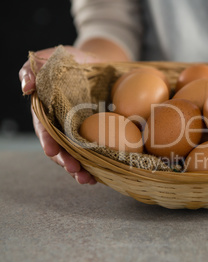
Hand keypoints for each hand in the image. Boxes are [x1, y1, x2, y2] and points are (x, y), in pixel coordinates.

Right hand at [19, 46, 102, 184]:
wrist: (99, 62)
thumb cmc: (72, 60)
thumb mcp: (50, 58)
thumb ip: (32, 69)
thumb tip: (26, 87)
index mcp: (48, 111)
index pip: (45, 130)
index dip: (48, 141)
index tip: (52, 151)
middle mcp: (63, 125)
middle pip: (61, 149)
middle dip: (66, 162)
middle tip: (75, 170)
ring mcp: (80, 131)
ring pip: (78, 155)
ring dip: (81, 170)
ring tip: (88, 180)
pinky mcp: (98, 133)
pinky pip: (96, 151)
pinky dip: (98, 164)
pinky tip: (103, 175)